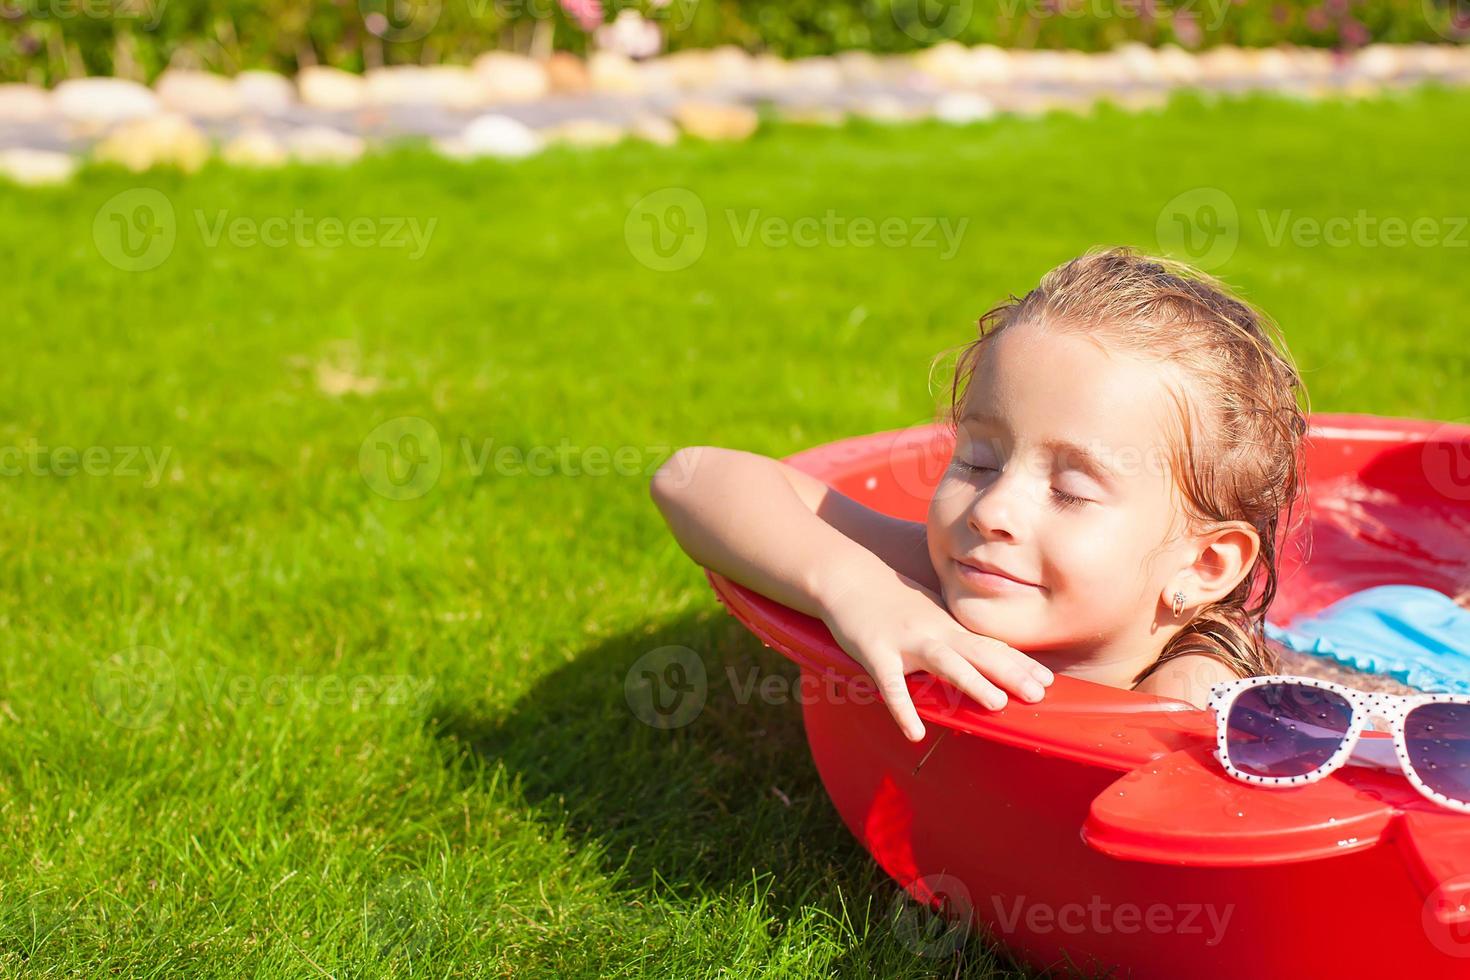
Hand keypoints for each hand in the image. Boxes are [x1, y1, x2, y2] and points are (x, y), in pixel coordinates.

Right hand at [819, 568, 1054, 741]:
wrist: (848, 575)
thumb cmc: (890, 598)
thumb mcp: (928, 611)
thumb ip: (952, 635)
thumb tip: (978, 658)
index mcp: (947, 625)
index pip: (989, 646)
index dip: (1019, 664)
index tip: (1049, 682)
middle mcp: (933, 631)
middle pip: (978, 653)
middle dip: (1010, 673)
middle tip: (1039, 695)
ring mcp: (904, 641)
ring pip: (944, 662)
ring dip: (971, 682)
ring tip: (996, 704)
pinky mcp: (875, 652)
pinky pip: (891, 685)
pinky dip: (903, 709)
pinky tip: (915, 733)